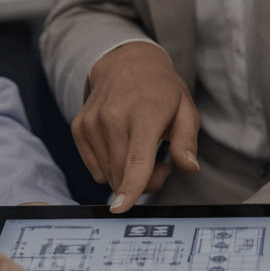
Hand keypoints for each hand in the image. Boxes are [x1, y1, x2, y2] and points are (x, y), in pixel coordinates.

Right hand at [74, 43, 199, 211]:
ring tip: (141, 151)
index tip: (120, 208)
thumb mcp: (185, 109)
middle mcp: (113, 118)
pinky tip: (123, 147)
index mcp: (144, 114)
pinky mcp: (79, 128)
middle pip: (123, 175)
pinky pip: (95, 168)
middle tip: (161, 165)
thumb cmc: (160, 89)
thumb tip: (189, 167)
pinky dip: (110, 166)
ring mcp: (92, 123)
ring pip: (108, 175)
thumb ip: (187, 141)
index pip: (136, 159)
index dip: (131, 187)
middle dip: (144, 183)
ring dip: (127, 175)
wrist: (125, 62)